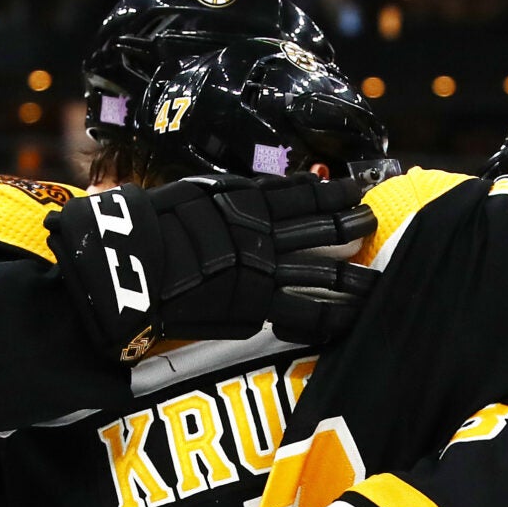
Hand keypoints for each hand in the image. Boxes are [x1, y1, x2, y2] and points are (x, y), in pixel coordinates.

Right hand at [46, 174, 378, 361]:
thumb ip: (221, 199)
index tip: (353, 190)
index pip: (299, 193)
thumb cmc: (146, 228)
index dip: (329, 192)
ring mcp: (263, 270)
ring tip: (379, 277)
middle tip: (373, 222)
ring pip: (324, 271)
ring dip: (355, 274)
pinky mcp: (256, 305)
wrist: (128, 265)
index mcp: (244, 201)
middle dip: (351, 224)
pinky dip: (334, 315)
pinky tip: (355, 316)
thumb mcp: (187, 196)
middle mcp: (262, 232)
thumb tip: (242, 199)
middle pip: (320, 226)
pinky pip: (306, 312)